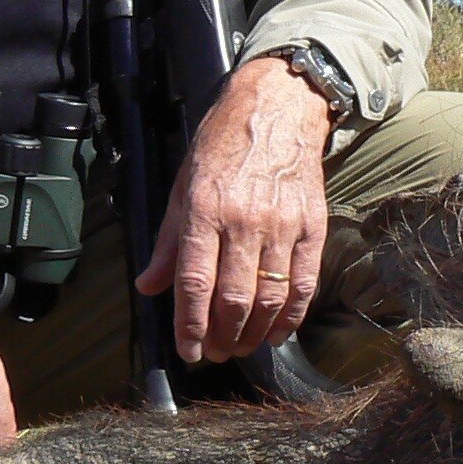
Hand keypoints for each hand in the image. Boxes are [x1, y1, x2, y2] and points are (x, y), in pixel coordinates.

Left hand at [137, 55, 333, 363]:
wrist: (277, 110)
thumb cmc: (222, 146)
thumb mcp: (182, 188)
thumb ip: (169, 243)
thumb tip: (149, 287)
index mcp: (204, 211)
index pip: (195, 283)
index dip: (190, 326)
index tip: (188, 352)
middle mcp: (243, 221)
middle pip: (234, 298)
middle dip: (222, 337)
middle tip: (215, 353)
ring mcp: (282, 224)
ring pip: (270, 296)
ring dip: (255, 333)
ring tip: (241, 347)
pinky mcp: (312, 226)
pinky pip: (304, 282)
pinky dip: (291, 315)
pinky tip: (278, 331)